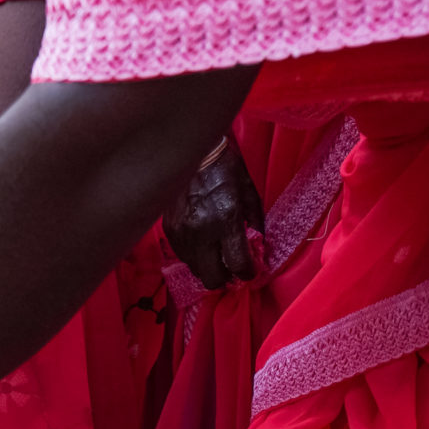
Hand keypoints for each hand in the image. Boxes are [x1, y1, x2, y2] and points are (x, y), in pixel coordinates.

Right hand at [163, 138, 263, 290]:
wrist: (193, 151)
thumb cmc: (227, 168)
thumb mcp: (250, 192)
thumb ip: (255, 222)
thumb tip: (259, 245)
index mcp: (226, 220)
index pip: (237, 265)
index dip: (247, 273)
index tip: (250, 271)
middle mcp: (202, 231)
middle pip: (212, 278)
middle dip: (226, 278)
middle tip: (232, 268)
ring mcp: (183, 233)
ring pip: (196, 270)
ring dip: (209, 266)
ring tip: (216, 253)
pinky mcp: (169, 230)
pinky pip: (184, 256)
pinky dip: (195, 255)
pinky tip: (202, 242)